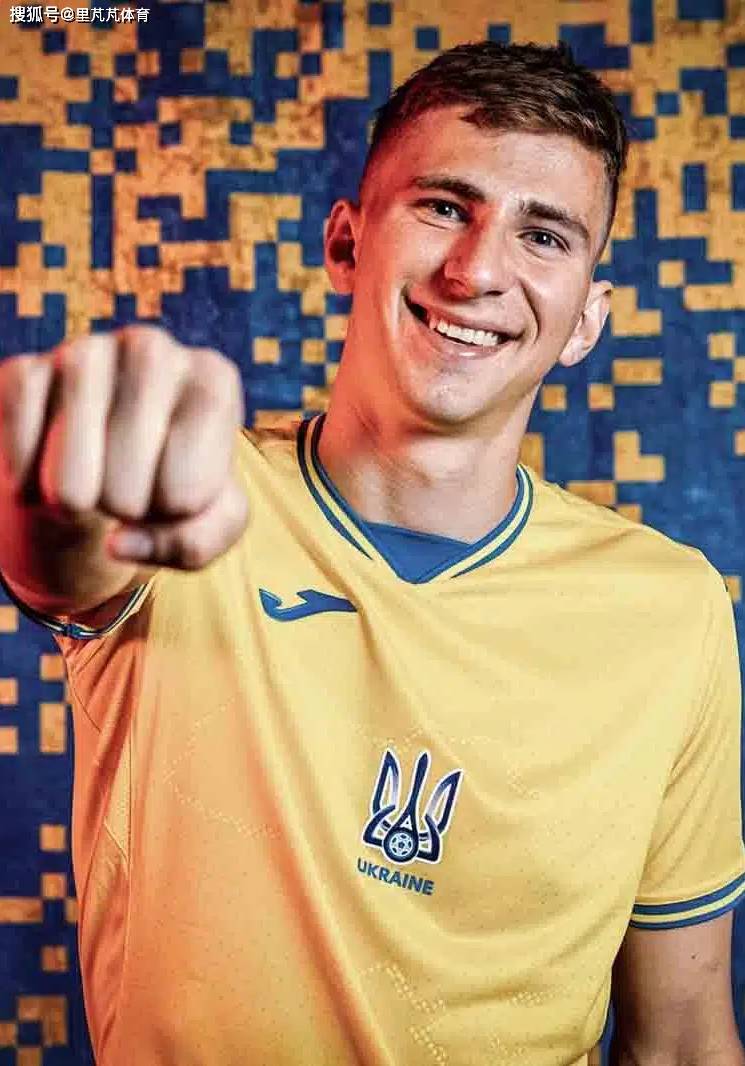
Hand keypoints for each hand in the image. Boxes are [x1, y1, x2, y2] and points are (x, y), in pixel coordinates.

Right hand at [0, 326, 248, 569]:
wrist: (107, 472)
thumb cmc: (167, 491)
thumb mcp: (206, 527)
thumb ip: (191, 544)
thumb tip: (118, 544)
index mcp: (212, 379)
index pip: (188, 485)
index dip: (172, 514)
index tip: (173, 496)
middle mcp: (153, 350)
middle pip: (129, 470)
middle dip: (122, 508)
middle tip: (125, 495)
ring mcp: (86, 350)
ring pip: (70, 452)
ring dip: (72, 497)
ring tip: (86, 494)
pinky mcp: (26, 368)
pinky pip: (19, 431)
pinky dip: (24, 477)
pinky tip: (39, 479)